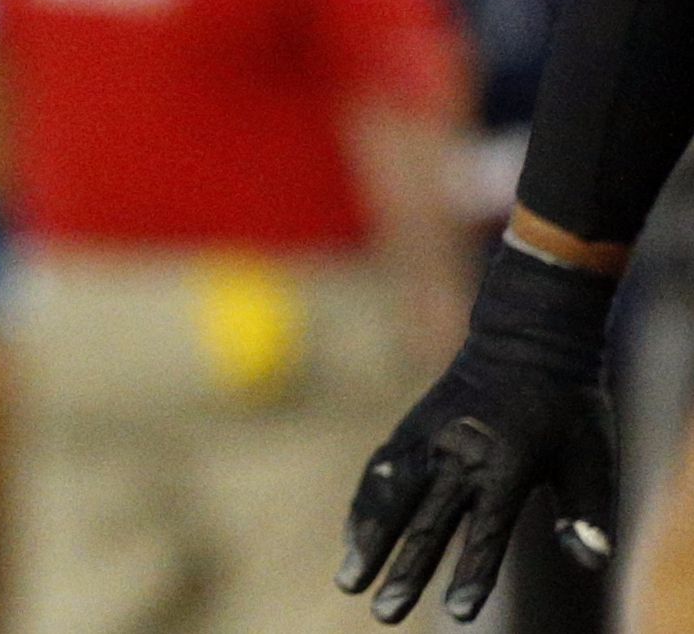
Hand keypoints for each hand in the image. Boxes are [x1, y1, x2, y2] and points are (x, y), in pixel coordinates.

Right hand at [338, 243, 618, 621]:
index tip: (457, 614)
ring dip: (366, 538)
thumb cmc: (568, 405)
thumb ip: (588, 510)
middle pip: (427, 521)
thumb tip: (590, 562)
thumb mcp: (594, 457)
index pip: (487, 530)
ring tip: (349, 579)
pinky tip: (353, 535)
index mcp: (507, 462)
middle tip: (384, 613)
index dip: (473, 573)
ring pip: (389, 494)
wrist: (525, 337)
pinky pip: (380, 471)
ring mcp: (428, 438)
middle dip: (404, 570)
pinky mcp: (410, 429)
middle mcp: (459, 452)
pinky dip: (363, 506)